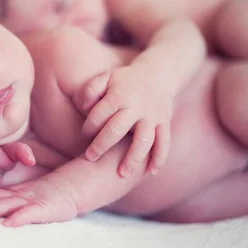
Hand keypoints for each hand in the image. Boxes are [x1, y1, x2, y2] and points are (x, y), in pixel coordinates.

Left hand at [0, 176, 79, 226]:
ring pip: (6, 203)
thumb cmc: (50, 195)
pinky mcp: (43, 208)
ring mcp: (31, 200)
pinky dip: (19, 218)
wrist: (74, 188)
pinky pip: (29, 214)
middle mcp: (19, 195)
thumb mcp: (29, 196)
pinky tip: (8, 224)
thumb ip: (13, 200)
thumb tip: (0, 211)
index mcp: (15, 193)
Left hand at [74, 62, 172, 176]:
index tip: (84, 135)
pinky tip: (151, 172)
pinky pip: (165, 142)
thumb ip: (91, 89)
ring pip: (144, 140)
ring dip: (133, 158)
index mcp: (118, 96)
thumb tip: (83, 106)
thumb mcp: (106, 77)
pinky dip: (159, 157)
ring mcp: (152, 117)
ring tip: (122, 174)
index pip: (99, 115)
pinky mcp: (164, 123)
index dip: (88, 127)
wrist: (158, 73)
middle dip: (102, 145)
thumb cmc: (125, 80)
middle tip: (89, 158)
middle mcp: (136, 108)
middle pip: (117, 129)